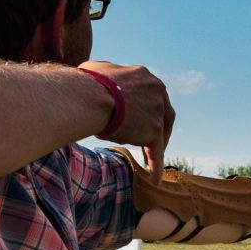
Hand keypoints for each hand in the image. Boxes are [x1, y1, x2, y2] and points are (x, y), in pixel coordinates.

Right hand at [79, 60, 174, 183]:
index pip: (153, 96)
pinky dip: (156, 166)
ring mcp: (158, 111)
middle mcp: (158, 91)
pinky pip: (157, 153)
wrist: (90, 97)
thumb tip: (97, 77)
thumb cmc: (86, 84)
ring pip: (161, 134)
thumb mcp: (96, 69)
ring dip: (155, 146)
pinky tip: (155, 180)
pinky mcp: (154, 131)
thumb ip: (105, 75)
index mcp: (146, 77)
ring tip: (147, 158)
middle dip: (157, 127)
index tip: (140, 119)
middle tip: (148, 139)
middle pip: (164, 114)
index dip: (147, 110)